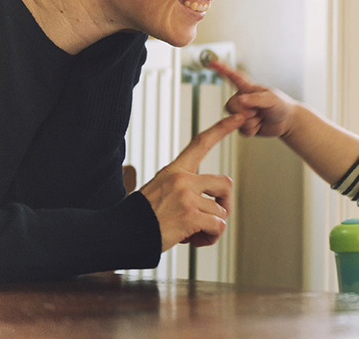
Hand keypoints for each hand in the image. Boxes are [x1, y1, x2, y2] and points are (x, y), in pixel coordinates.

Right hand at [139, 113, 246, 251]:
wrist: (119, 235)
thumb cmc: (141, 218)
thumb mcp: (159, 191)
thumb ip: (185, 190)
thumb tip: (212, 204)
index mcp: (175, 171)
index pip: (201, 143)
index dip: (222, 129)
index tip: (238, 117)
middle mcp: (182, 179)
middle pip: (225, 183)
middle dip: (225, 203)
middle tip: (214, 218)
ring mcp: (186, 197)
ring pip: (220, 211)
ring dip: (212, 227)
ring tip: (193, 234)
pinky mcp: (189, 216)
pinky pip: (217, 226)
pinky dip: (211, 237)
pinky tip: (195, 241)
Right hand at [210, 61, 296, 137]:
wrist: (287, 121)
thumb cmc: (281, 105)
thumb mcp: (271, 99)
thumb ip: (256, 99)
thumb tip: (240, 100)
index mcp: (248, 89)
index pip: (233, 77)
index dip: (222, 69)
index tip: (212, 63)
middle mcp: (243, 100)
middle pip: (230, 106)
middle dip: (244, 112)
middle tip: (258, 111)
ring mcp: (242, 113)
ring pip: (235, 120)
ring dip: (251, 122)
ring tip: (261, 116)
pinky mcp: (244, 125)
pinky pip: (242, 130)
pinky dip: (253, 130)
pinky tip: (260, 125)